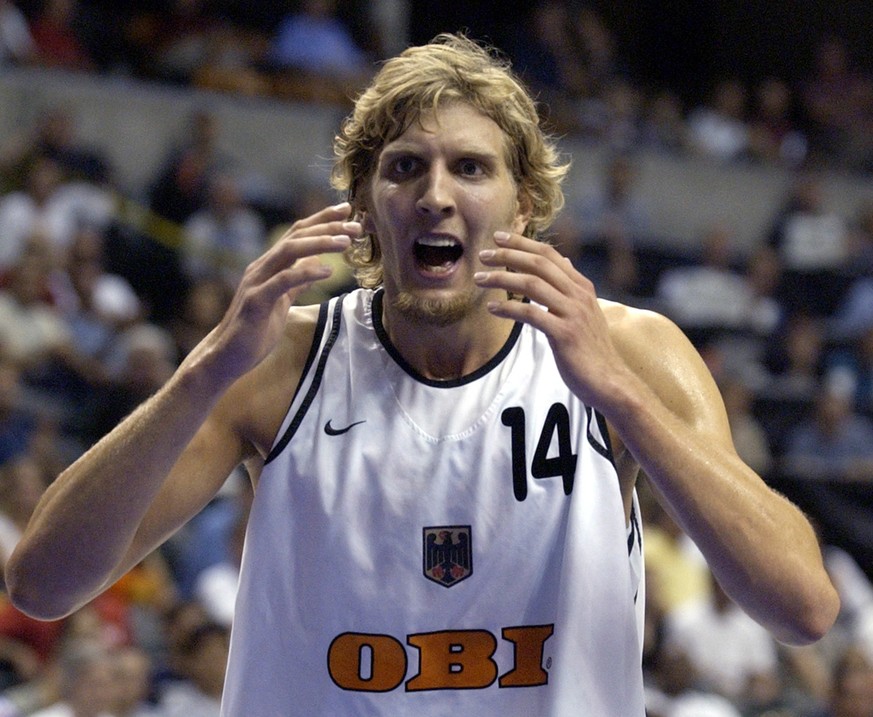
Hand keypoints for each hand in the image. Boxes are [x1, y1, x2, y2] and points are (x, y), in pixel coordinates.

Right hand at [197, 202, 359, 385]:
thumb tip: (317, 266)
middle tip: (355, 225)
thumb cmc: (254, 330)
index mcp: (269, 266)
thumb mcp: (281, 302)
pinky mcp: (256, 301)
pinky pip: (284, 281)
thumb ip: (296, 282)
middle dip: (327, 227)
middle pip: (296, 236)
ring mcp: (257, 281)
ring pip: (289, 251)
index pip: (297, 234)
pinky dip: (306, 273)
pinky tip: (328, 272)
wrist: (227, 356)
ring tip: (345, 242)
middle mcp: (262, 267)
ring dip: (320, 243)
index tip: (346, 211)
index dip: (322, 220)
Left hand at [475, 231, 627, 407]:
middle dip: (508, 255)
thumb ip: (573, 288)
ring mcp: (573, 313)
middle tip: (483, 254)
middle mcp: (578, 295)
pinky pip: (531, 314)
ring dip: (502, 279)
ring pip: (532, 285)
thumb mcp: (586, 311)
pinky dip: (508, 309)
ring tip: (480, 279)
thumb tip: (565, 262)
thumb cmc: (592, 350)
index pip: (549, 254)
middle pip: (539, 264)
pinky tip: (492, 309)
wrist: (610, 381)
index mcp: (582, 287)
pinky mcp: (564, 334)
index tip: (499, 237)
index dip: (523, 243)